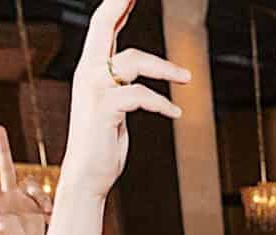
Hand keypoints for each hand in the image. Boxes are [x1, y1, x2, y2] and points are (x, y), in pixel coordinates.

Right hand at [61, 0, 187, 199]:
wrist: (87, 177)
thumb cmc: (103, 142)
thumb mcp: (115, 105)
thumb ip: (123, 82)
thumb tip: (140, 68)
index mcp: (91, 68)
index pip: (103, 25)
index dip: (118, 4)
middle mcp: (88, 72)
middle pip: (103, 23)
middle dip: (120, 2)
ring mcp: (94, 89)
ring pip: (134, 60)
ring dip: (166, 69)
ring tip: (188, 79)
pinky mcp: (104, 109)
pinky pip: (140, 94)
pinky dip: (161, 103)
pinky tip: (176, 114)